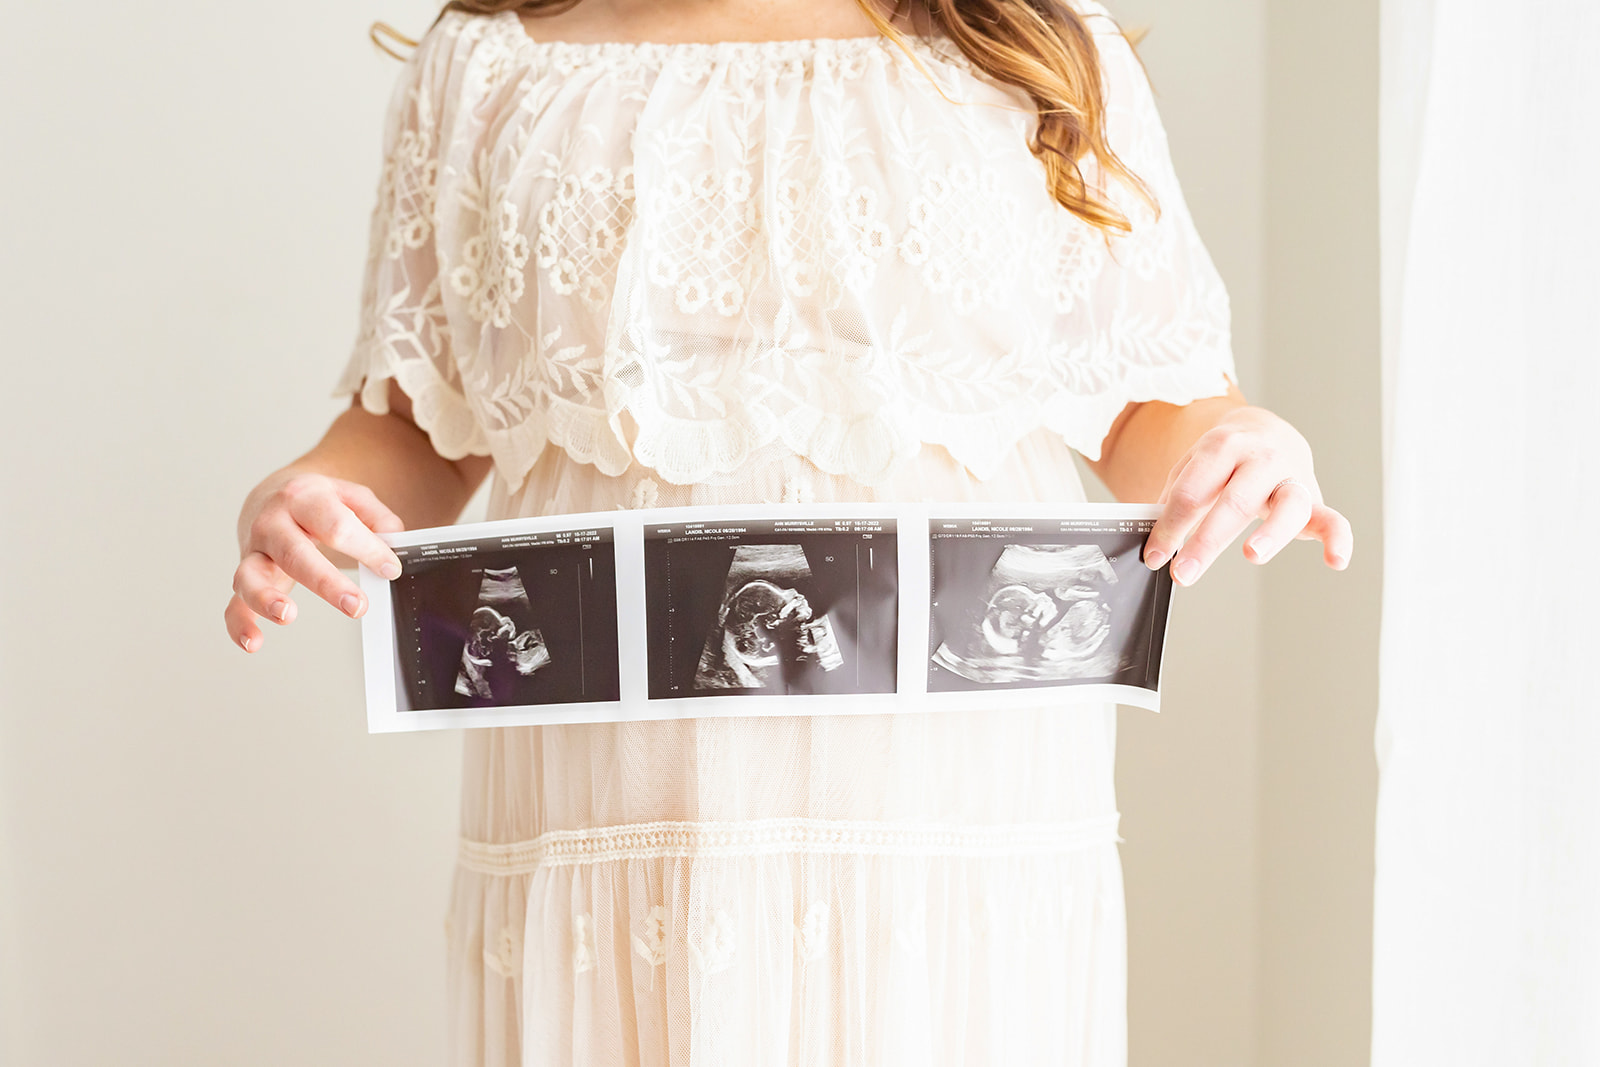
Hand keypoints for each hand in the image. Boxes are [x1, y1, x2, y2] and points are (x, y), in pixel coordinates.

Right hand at [224, 470, 405, 652]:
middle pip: (295, 553)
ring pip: (251, 575)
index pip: (336, 525)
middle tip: (356, 606)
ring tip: (288, 615)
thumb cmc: (318, 501)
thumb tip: (392, 541)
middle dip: (326, 582)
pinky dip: (239, 623)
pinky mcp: (245, 575)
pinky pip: (234, 602)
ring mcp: (253, 550)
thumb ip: (377, 517)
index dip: (367, 548)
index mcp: (304, 498)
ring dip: (266, 598)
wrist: (272, 494)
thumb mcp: (352, 497)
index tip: (391, 569)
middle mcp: (272, 522)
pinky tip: (252, 642)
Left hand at [1142, 405, 1351, 584]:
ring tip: (1252, 554)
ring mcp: (1291, 477)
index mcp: (1222, 447)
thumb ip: (1177, 501)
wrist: (1266, 430)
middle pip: (1235, 501)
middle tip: (1183, 572)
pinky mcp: (1314, 498)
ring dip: (1271, 532)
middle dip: (1206, 541)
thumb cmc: (1223, 460)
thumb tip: (1156, 543)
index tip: (1154, 556)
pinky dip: (1338, 539)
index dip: (1170, 526)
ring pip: (1288, 505)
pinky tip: (1335, 561)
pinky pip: (1332, 518)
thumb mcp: (1193, 468)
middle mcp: (1260, 459)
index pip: (1192, 492)